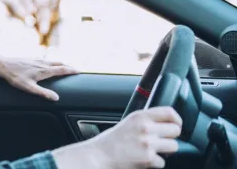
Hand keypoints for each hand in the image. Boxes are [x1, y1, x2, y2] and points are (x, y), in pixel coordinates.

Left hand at [0, 49, 78, 100]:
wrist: (3, 64)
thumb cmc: (15, 76)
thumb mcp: (29, 87)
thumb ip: (43, 93)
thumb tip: (56, 98)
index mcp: (44, 70)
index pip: (61, 69)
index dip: (71, 70)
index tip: (79, 71)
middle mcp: (42, 63)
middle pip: (59, 63)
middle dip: (68, 66)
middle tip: (75, 69)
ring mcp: (37, 59)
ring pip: (52, 60)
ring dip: (60, 63)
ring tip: (64, 66)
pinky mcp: (31, 58)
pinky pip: (45, 59)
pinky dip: (51, 62)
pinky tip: (48, 63)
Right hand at [52, 107, 182, 168]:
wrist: (99, 156)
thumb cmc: (111, 141)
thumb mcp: (128, 123)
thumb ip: (145, 120)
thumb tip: (165, 123)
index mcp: (140, 116)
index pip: (169, 112)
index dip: (177, 119)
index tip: (176, 125)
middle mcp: (146, 127)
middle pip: (176, 130)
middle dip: (171, 137)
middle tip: (163, 141)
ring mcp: (148, 143)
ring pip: (174, 146)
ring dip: (166, 151)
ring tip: (154, 151)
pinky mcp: (148, 159)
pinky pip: (163, 162)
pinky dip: (155, 164)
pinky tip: (144, 160)